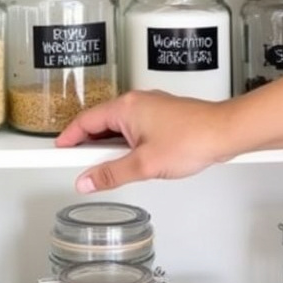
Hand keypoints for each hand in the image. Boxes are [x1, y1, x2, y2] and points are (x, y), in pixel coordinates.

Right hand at [55, 90, 228, 193]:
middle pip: (99, 123)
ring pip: (118, 126)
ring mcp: (150, 107)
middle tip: (81, 166)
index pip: (85, 121)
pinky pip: (133, 128)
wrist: (225, 132)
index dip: (68, 138)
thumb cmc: (192, 139)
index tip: (56, 151)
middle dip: (88, 145)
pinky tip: (132, 161)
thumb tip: (86, 180)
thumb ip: (111, 174)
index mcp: (126, 107)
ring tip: (109, 168)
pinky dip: (126, 144)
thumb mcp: (144, 164)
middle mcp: (136, 102)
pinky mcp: (162, 115)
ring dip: (109, 146)